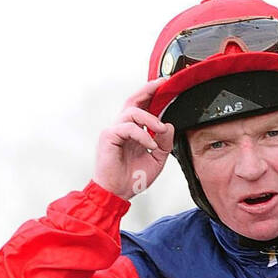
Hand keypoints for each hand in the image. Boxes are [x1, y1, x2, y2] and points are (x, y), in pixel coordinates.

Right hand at [93, 81, 174, 199]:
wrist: (117, 193)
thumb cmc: (131, 179)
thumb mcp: (156, 161)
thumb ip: (164, 144)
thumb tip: (169, 126)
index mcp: (133, 132)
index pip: (142, 107)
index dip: (152, 95)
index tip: (165, 86)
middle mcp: (123, 127)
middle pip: (133, 100)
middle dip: (148, 90)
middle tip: (162, 84)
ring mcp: (114, 130)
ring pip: (132, 111)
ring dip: (150, 118)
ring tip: (160, 130)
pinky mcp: (108, 136)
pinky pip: (128, 128)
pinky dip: (142, 135)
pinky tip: (151, 144)